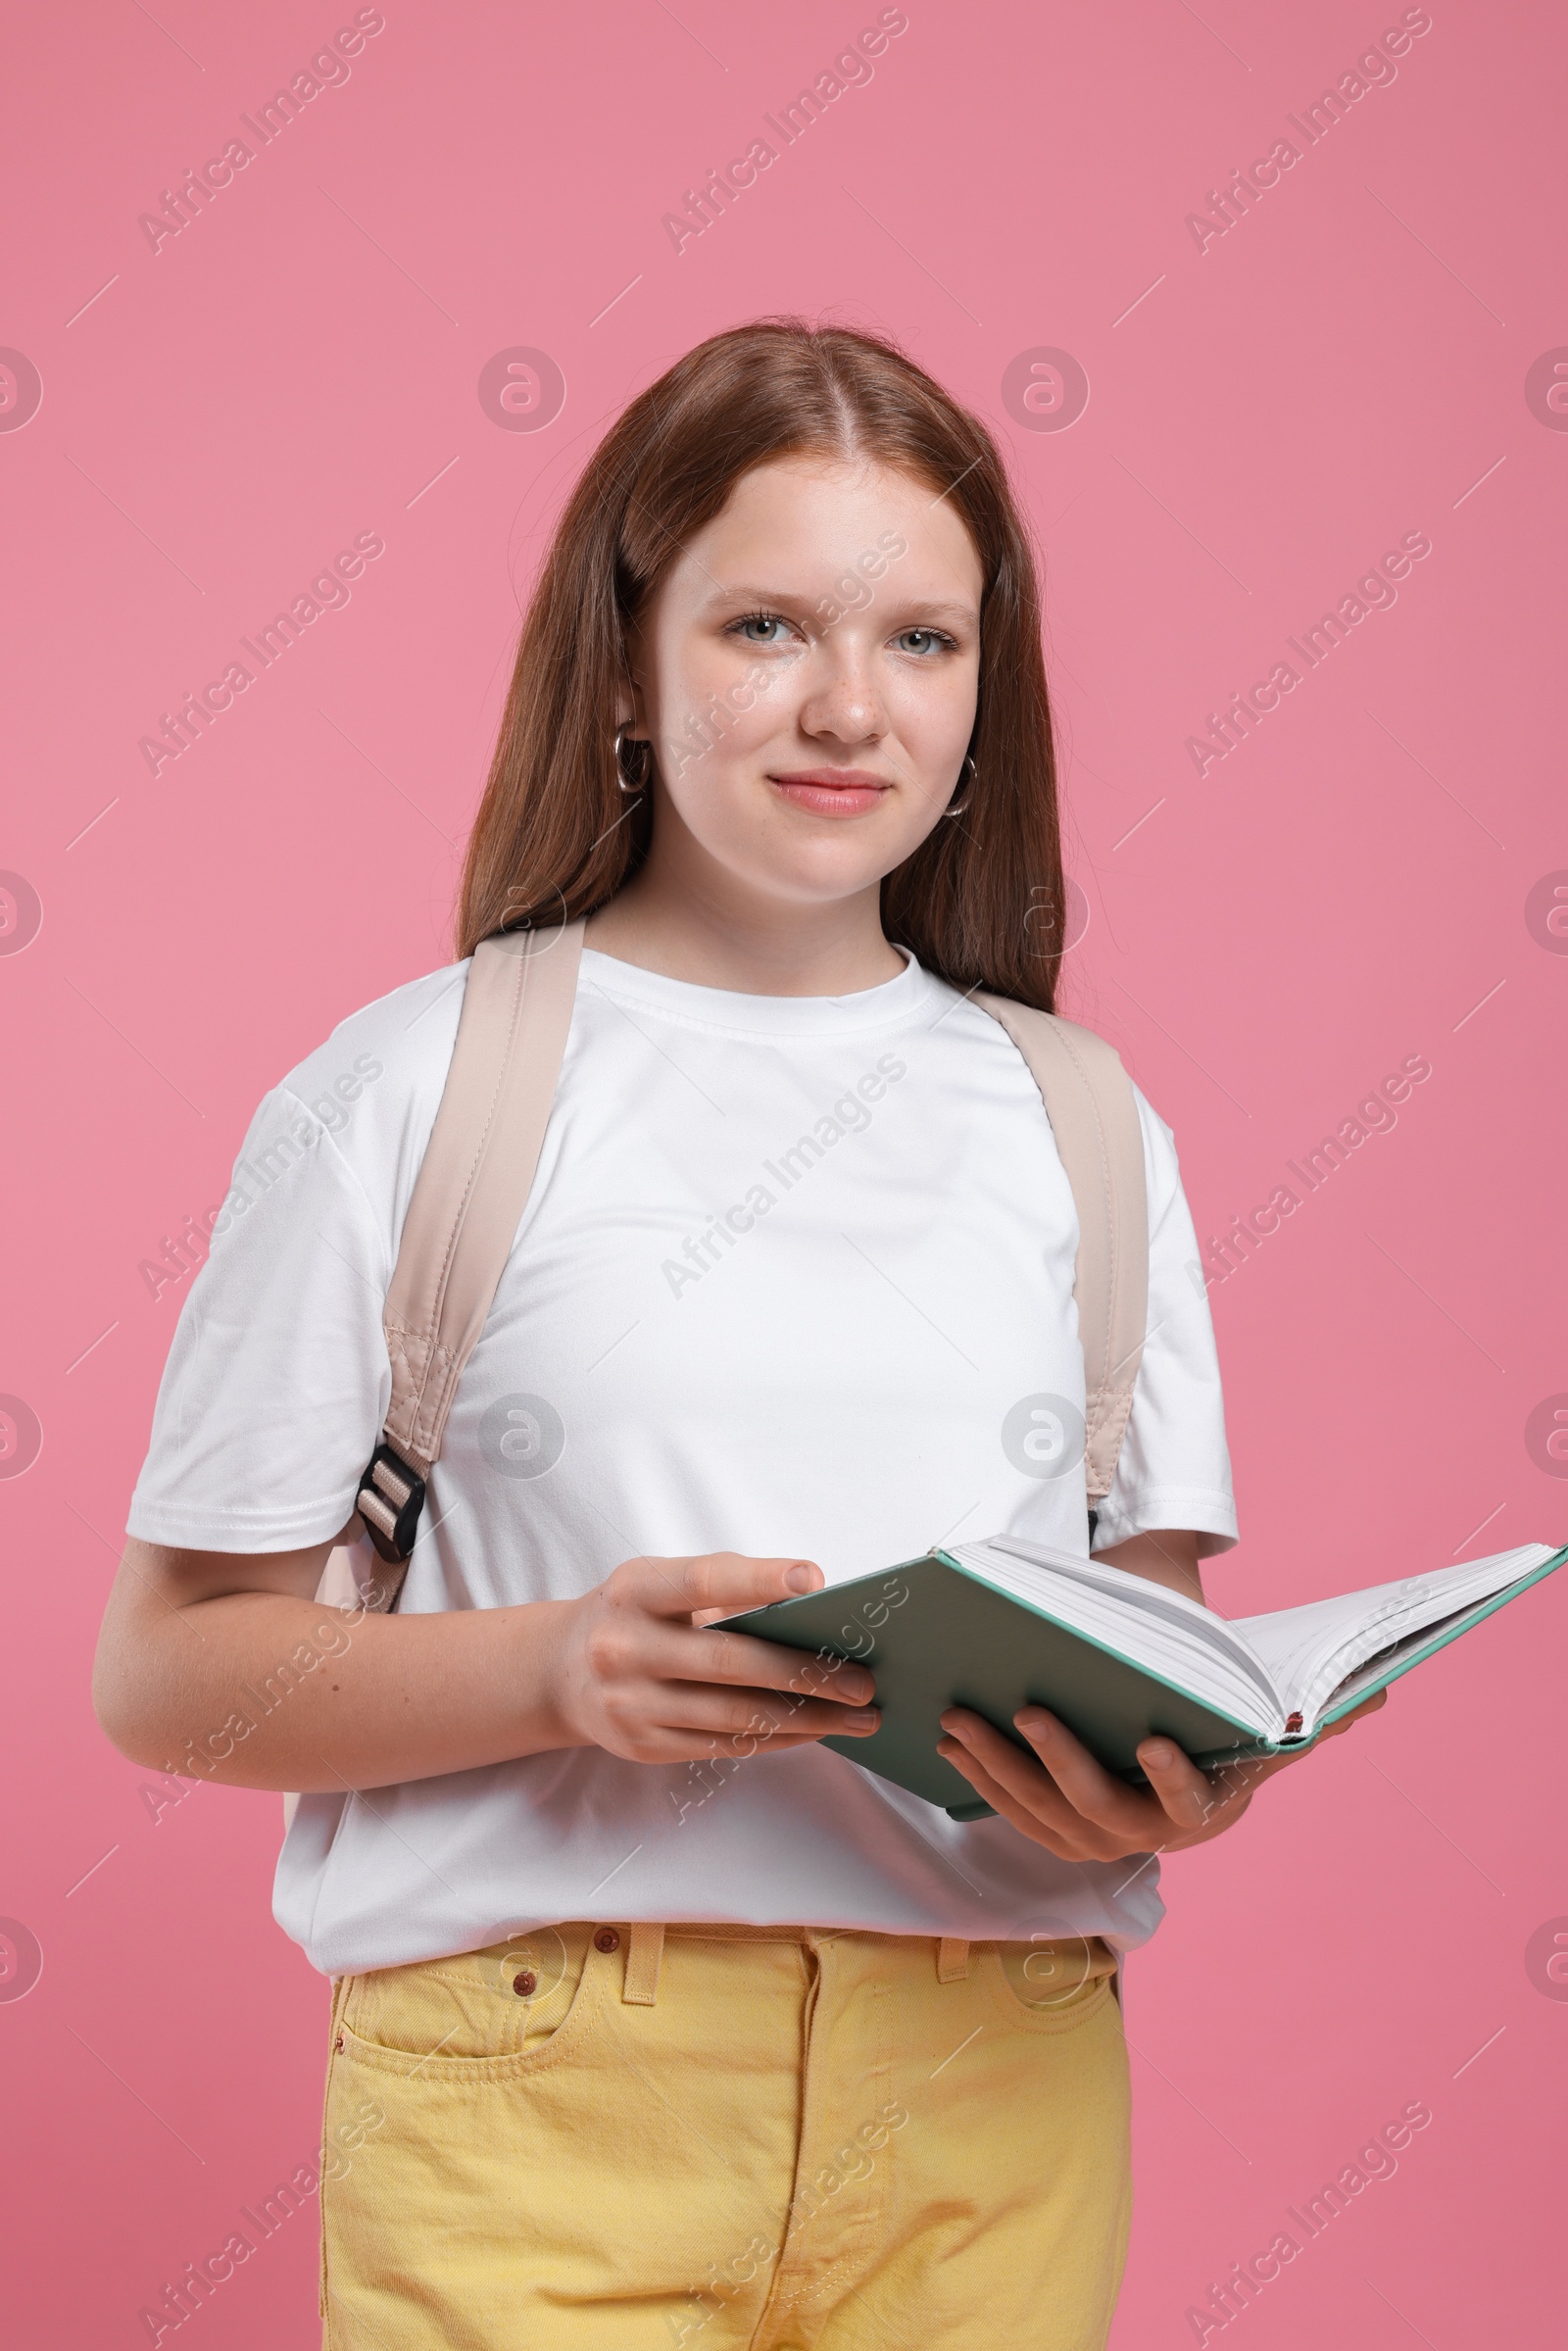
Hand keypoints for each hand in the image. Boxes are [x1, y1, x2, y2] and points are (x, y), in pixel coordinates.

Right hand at [549, 1552, 879, 1764]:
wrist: (558, 1672)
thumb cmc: (633, 1615)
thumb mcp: (658, 1585)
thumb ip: (722, 1592)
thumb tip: (812, 1611)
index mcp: (636, 1590)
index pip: (705, 1581)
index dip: (760, 1579)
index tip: (817, 1581)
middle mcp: (626, 1647)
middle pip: (730, 1662)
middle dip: (805, 1673)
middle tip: (862, 1682)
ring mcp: (631, 1702)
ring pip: (733, 1715)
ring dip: (805, 1719)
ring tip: (856, 1717)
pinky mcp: (642, 1745)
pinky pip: (722, 1744)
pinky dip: (776, 1738)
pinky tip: (813, 1731)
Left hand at [936, 1689, 1386, 1859]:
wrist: (1186, 1770)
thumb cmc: (1220, 1736)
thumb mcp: (1264, 1725)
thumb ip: (1316, 1717)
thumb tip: (1376, 1696)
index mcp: (1204, 1808)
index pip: (1191, 1802)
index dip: (1174, 1777)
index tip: (1157, 1741)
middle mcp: (1149, 1836)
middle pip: (1098, 1806)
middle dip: (1058, 1760)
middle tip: (1026, 1710)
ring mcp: (1098, 1840)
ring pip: (1042, 1813)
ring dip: (998, 1769)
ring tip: (962, 1719)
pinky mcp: (1058, 1834)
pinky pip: (1014, 1813)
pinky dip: (981, 1779)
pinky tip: (952, 1741)